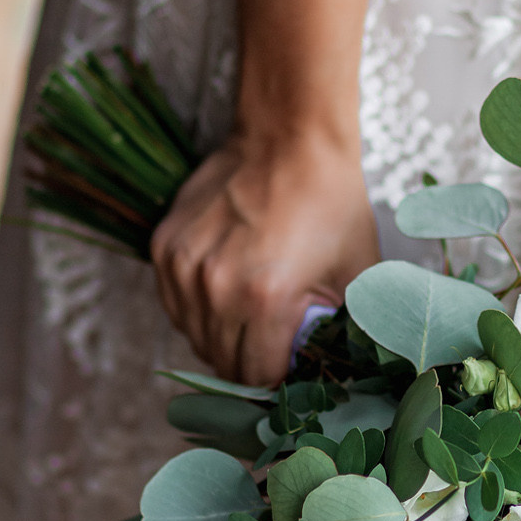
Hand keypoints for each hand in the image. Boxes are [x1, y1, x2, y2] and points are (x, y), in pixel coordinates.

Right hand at [151, 127, 378, 385]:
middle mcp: (215, 287)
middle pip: (221, 363)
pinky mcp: (163, 247)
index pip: (257, 377)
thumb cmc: (331, 204)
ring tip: (252, 322)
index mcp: (265, 299)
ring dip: (221, 341)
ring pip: (193, 336)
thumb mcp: (357, 275)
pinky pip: (175, 305)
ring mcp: (183, 266)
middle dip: (250, 366)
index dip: (279, 382)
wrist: (290, 138)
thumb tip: (345, 377)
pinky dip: (198, 312)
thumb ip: (347, 333)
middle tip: (276, 351)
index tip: (294, 373)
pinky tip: (227, 297)